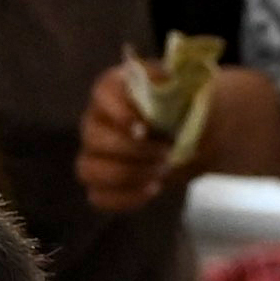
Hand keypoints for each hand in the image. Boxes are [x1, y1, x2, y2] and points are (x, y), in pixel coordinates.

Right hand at [76, 59, 186, 211]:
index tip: (144, 127)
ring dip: (126, 175)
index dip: (118, 112)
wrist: (192, 135)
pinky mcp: (101, 183)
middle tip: (166, 152)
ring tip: (160, 172)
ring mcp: (93, 154)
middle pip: (93, 138)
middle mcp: (95, 120)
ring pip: (88, 169)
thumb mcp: (185, 87)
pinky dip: (124, 198)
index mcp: (113, 90)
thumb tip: (165, 82)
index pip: (100, 94)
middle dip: (132, 150)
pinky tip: (152, 190)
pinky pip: (98, 196)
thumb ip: (173, 83)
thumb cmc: (183, 107)